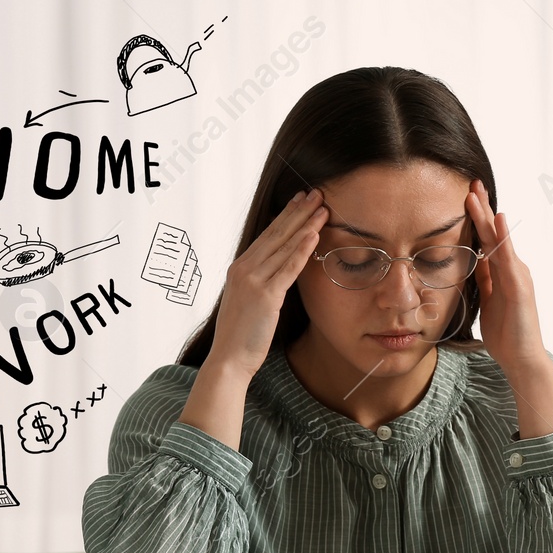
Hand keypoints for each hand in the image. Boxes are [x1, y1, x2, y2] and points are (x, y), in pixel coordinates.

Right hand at [206, 188, 326, 379]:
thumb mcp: (249, 302)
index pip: (268, 235)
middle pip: (276, 234)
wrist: (229, 359)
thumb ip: (262, 284)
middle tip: (316, 192)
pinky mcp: (265, 296)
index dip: (286, 216)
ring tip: (323, 207)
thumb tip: (279, 273)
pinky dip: (302, 250)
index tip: (301, 200)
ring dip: (306, 225)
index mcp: (240, 268)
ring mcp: (253, 281)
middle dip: (298, 211)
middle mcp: (244, 269)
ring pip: (284, 247)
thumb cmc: (242, 335)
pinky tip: (314, 235)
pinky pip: (287, 269)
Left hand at [465, 179, 548, 376]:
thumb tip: (476, 258)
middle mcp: (513, 269)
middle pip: (495, 233)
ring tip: (475, 195)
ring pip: (500, 240)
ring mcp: (518, 276)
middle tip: (472, 183)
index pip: (489, 239)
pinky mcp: (520, 287)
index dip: (478, 217)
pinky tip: (499, 222)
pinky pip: (508, 259)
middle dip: (482, 208)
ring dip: (487, 217)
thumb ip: (485, 278)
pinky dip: (504, 239)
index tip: (467, 196)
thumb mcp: (489, 299)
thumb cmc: (507, 333)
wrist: (522, 358)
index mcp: (504, 272)